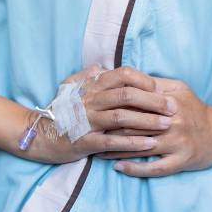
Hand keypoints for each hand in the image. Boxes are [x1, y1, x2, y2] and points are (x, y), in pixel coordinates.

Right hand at [27, 66, 176, 163]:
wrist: (38, 135)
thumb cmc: (57, 112)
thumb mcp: (68, 89)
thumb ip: (85, 76)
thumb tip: (100, 66)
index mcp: (90, 87)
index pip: (122, 75)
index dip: (144, 81)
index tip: (161, 90)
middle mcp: (90, 101)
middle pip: (127, 95)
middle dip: (154, 101)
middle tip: (173, 107)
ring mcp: (87, 121)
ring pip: (123, 116)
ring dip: (148, 120)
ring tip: (168, 124)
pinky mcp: (86, 141)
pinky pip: (113, 140)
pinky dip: (133, 142)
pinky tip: (150, 145)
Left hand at [98, 78, 211, 176]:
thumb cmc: (194, 107)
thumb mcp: (177, 88)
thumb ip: (152, 83)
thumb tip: (124, 77)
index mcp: (168, 103)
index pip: (134, 104)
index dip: (112, 107)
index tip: (94, 110)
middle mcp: (172, 123)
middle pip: (133, 126)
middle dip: (108, 129)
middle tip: (87, 132)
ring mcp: (176, 144)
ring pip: (139, 147)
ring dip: (114, 150)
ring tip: (95, 150)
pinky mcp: (180, 161)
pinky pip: (153, 168)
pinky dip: (134, 168)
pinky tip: (117, 167)